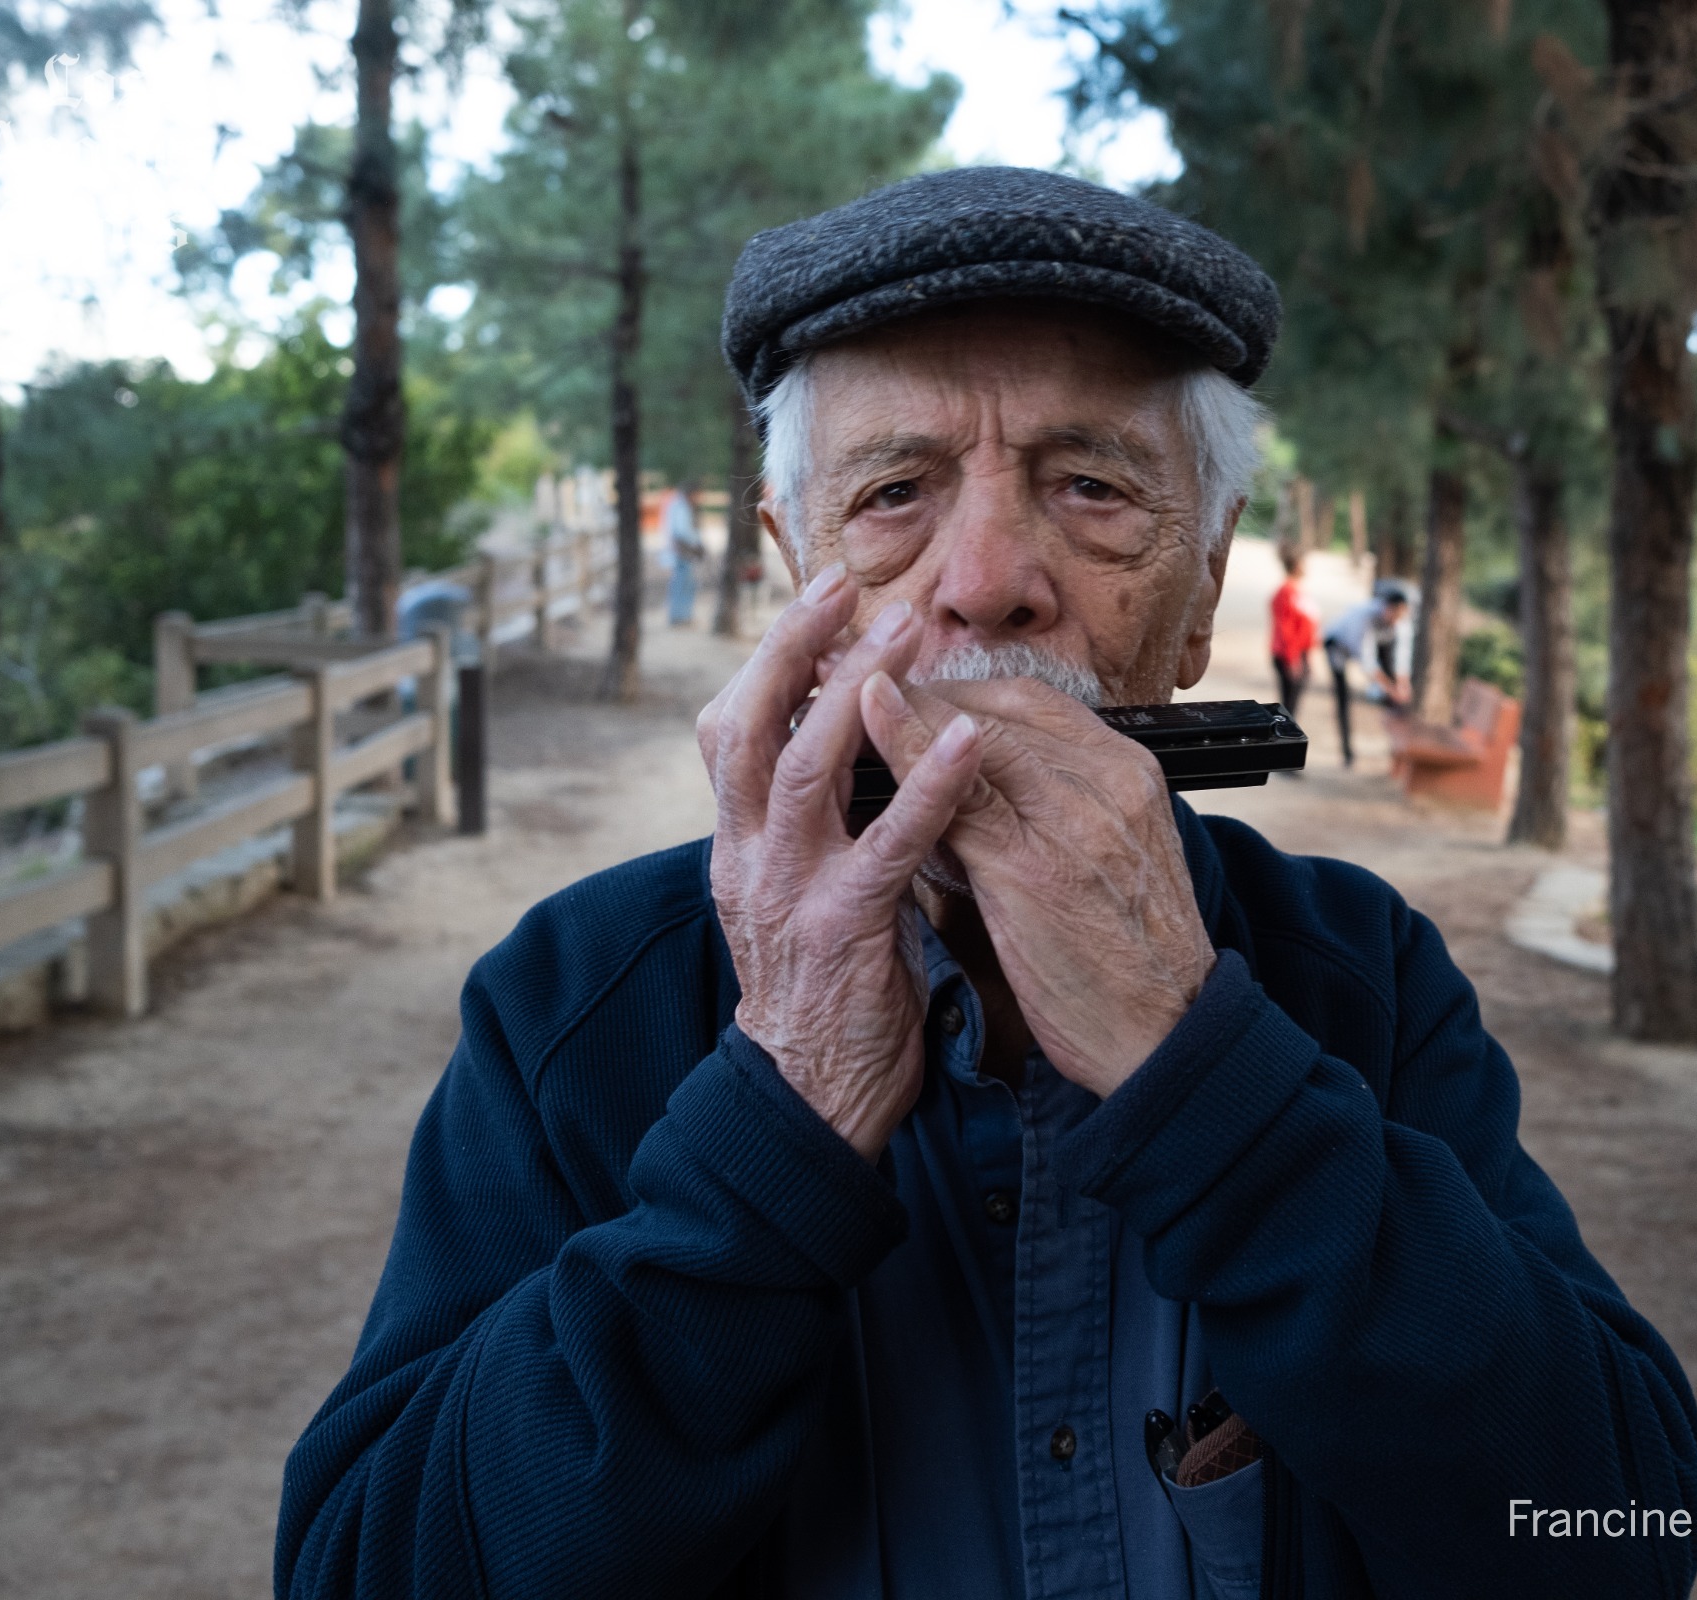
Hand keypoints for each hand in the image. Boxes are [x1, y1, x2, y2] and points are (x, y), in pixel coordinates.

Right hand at [700, 566, 983, 1158]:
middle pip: (750, 723)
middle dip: (795, 646)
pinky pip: (887, 844)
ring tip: (906, 633)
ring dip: (858, 691)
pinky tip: (966, 739)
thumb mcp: (797, 894)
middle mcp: (749, 854)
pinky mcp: (844, 929)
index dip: (768, 660)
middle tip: (844, 584)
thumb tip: (845, 754)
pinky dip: (929, 785)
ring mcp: (790, 889)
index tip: (816, 600)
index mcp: (739, 842)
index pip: (730, 727)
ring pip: (806, 765)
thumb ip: (810, 828)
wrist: (809, 1101)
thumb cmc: (822, 992)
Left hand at [862, 675, 1216, 1098]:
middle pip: (999, 705)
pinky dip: (906, 757)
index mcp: (1128, 772)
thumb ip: (1057, 808)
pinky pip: (958, 798)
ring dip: (903, 709)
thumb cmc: (1129, 959)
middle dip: (922, 688)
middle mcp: (1107, 778)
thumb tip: (977, 781)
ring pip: (973, 738)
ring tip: (838, 696)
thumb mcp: (1105, 859)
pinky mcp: (1033, 868)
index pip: (1031, 701)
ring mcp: (1072, 819)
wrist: (1169, 1034)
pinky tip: (862, 736)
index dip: (959, 690)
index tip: (906, 688)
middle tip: (852, 678)